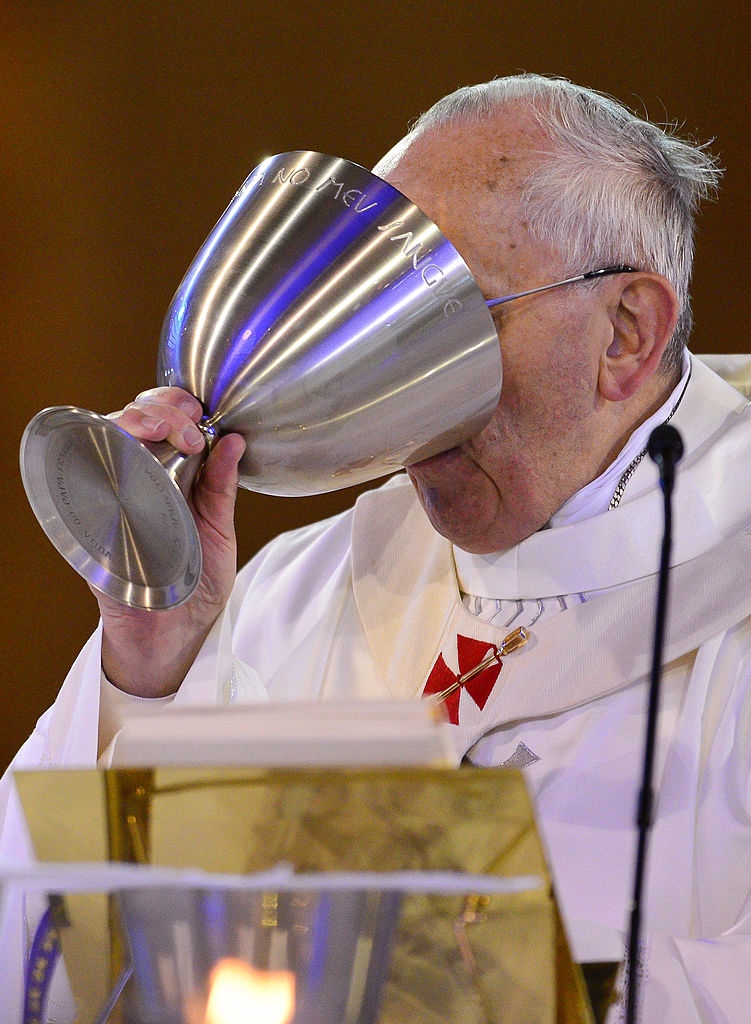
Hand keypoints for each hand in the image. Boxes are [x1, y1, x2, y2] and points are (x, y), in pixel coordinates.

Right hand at [96, 387, 245, 696]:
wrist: (174, 634)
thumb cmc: (195, 583)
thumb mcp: (220, 530)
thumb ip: (223, 487)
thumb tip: (235, 441)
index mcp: (174, 477)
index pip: (166, 422)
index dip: (178, 407)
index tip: (200, 416)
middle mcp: (140, 481)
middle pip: (134, 420)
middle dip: (159, 409)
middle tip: (185, 428)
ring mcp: (113, 498)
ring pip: (105, 439)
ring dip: (131, 424)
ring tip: (159, 431)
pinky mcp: (93, 523)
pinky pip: (84, 483)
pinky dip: (98, 460)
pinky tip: (123, 456)